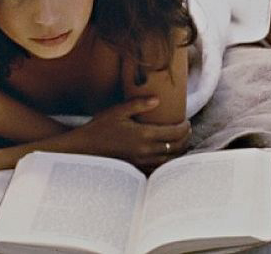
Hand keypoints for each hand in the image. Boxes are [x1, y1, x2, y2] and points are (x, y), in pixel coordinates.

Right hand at [66, 97, 189, 168]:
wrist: (83, 149)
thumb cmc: (99, 128)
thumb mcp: (118, 111)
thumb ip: (139, 104)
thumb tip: (157, 100)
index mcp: (144, 135)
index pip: (174, 133)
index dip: (185, 128)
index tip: (187, 121)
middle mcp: (146, 151)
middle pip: (176, 147)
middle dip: (185, 139)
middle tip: (186, 130)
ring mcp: (141, 162)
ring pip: (169, 160)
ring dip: (178, 151)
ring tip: (180, 142)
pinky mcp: (136, 169)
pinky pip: (158, 168)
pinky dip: (166, 162)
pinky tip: (166, 156)